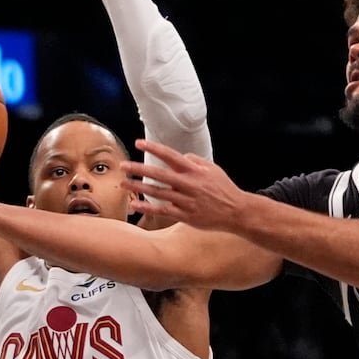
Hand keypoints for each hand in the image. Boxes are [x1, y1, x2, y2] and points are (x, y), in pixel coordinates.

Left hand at [122, 140, 248, 231]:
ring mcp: (186, 201)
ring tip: (123, 183)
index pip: (170, 156)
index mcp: (195, 171)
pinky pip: (162, 210)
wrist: (236, 212)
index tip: (139, 143)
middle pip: (159, 174)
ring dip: (138, 187)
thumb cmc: (224, 189)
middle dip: (139, 169)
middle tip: (123, 166)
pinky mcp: (185, 215)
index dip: (154, 148)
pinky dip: (147, 207)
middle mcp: (189, 184)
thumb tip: (180, 156)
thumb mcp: (213, 169)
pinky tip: (135, 204)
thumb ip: (195, 161)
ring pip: (157, 192)